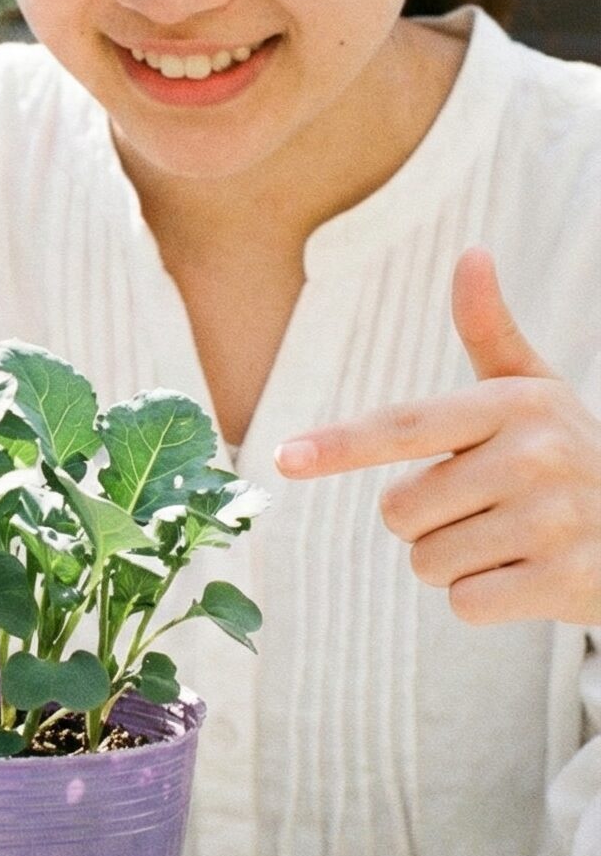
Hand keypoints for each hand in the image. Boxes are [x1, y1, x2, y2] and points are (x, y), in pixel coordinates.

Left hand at [273, 247, 600, 625]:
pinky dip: (485, 599)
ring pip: (428, 561)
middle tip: (489, 509)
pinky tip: (530, 576)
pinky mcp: (566, 581)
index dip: (340, 445)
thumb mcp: (535, 391)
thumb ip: (491, 331)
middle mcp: (536, 456)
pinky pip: (465, 601)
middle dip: (427, 521)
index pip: (404, 427)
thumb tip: (471, 253)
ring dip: (456, 562)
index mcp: (516, 404)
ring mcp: (555, 521)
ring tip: (514, 541)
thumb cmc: (572, 455)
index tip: (283, 458)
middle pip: (400, 511)